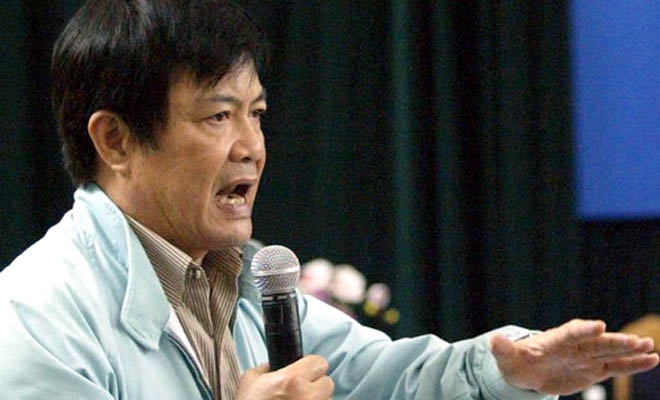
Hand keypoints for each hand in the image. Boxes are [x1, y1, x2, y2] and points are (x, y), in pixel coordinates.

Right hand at [235, 355, 333, 399]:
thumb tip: (270, 367)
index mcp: (293, 380)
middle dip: (315, 386)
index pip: (319, 362)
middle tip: (300, 391)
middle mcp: (308, 397)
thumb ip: (264, 369)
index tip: (306, 370)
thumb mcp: (249, 383)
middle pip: (327, 383)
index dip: (311, 366)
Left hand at [490, 319, 658, 394]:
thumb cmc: (517, 363)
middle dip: (616, 342)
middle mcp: (574, 346)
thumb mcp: (507, 359)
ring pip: (610, 353)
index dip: (584, 329)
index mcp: (554, 340)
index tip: (600, 325)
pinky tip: (652, 360)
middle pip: (597, 343)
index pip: (571, 332)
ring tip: (650, 348)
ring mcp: (585, 357)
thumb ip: (503, 350)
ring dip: (629, 351)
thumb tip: (493, 341)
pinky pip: (615, 368)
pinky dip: (632, 365)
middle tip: (637, 341)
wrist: (528, 371)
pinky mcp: (593, 370)